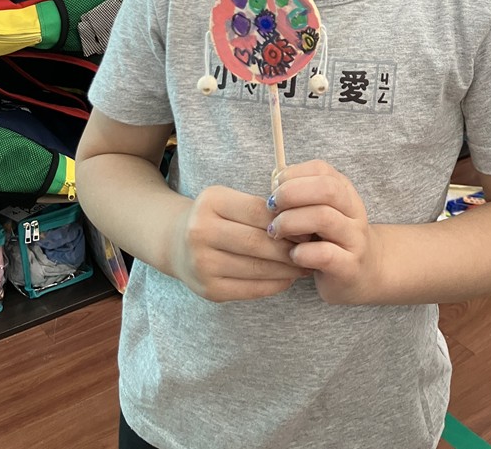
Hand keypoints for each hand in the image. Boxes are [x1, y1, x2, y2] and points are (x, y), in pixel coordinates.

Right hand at [170, 185, 309, 301]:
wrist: (176, 242)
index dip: (288, 219)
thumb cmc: (215, 217)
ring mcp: (202, 264)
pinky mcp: (208, 290)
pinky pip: (251, 289)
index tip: (310, 225)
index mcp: (210, 202)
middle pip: (258, 242)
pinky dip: (274, 284)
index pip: (259, 211)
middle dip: (291, 247)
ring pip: (257, 268)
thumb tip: (304, 224)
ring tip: (305, 263)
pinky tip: (288, 278)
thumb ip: (261, 209)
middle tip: (314, 248)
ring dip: (288, 268)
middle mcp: (200, 232)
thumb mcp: (231, 200)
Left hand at [267, 160, 382, 304]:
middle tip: (272, 208)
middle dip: (291, 194)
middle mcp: (353, 211)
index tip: (275, 189)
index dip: (292, 175)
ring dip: (290, 222)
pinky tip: (293, 255)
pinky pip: (325, 255)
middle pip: (326, 188)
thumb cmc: (330, 238)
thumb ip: (300, 196)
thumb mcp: (318, 210)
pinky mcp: (350, 267)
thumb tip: (274, 185)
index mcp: (344, 191)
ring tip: (275, 232)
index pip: (321, 169)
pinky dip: (302, 253)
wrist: (363, 272)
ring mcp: (354, 239)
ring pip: (324, 218)